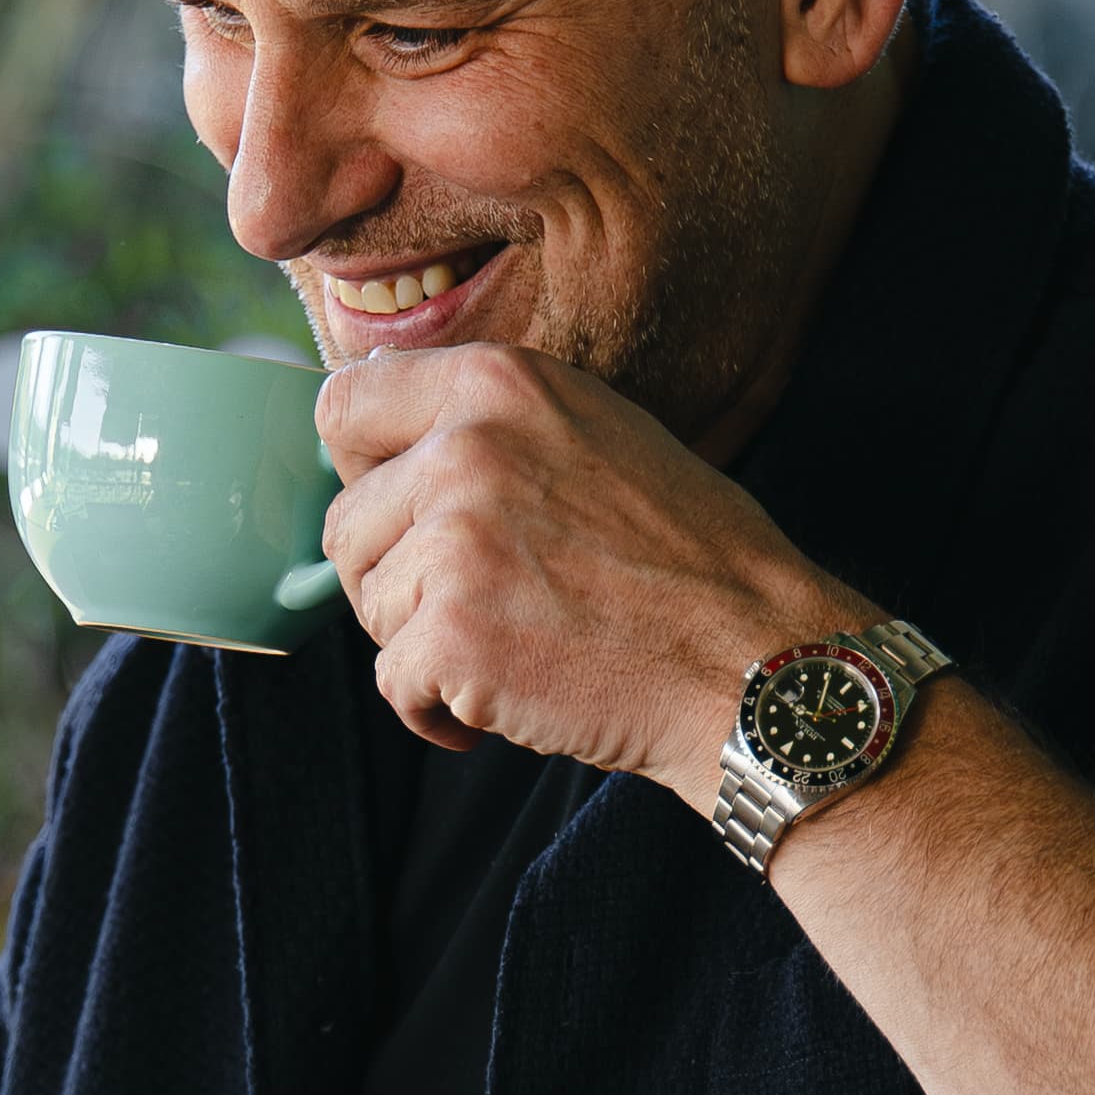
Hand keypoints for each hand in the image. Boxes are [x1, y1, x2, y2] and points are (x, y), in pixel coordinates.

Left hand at [315, 345, 853, 794]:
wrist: (752, 661)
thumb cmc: (688, 558)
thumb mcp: (593, 432)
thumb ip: (485, 420)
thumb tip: (379, 411)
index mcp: (497, 384)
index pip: (342, 409)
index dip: (363, 472)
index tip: (403, 513)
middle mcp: (465, 449)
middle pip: (345, 523)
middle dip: (395, 576)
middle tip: (476, 603)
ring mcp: (453, 543)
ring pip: (369, 604)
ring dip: (421, 642)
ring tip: (512, 644)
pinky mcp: (452, 636)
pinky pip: (393, 684)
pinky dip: (439, 710)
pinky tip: (508, 699)